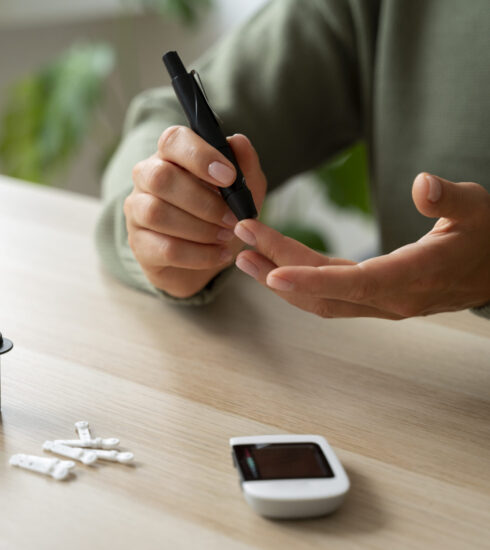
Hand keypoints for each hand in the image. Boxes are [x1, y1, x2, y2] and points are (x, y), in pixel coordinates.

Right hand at [124, 128, 265, 297]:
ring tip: (227, 237)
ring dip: (201, 229)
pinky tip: (220, 255)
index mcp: (172, 155)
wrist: (209, 258)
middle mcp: (147, 177)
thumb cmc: (222, 216)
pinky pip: (165, 248)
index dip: (200, 155)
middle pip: (161, 177)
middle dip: (204, 201)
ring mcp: (137, 211)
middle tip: (233, 218)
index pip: (173, 140)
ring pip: (157, 213)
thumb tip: (239, 142)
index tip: (229, 176)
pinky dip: (199, 254)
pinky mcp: (140, 245)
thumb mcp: (244, 192)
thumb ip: (245, 166)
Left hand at [233, 173, 489, 318]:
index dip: (310, 279)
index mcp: (412, 279)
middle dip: (279, 269)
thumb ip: (449, 200)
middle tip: (242, 241)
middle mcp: (390, 300)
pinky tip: (277, 267)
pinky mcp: (374, 298)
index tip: (271, 271)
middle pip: (324, 291)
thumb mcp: (477, 210)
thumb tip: (423, 183)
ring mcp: (380, 303)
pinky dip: (301, 282)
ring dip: (282, 281)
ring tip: (246, 258)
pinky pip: (330, 295)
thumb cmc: (487, 238)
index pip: (353, 283)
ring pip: (322, 299)